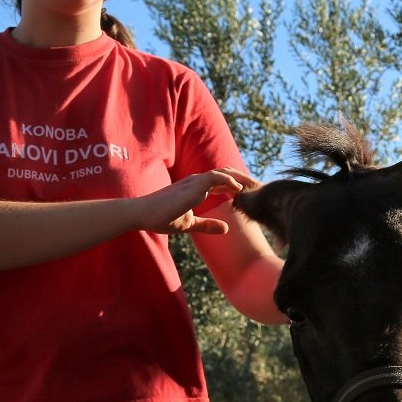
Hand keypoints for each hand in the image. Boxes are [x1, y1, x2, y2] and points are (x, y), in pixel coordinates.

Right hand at [138, 167, 258, 234]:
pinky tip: (238, 190)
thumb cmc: (161, 217)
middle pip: (226, 173)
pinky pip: (215, 177)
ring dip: (240, 178)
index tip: (251, 193)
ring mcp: (195, 182)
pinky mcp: (192, 186)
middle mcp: (197, 181)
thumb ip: (207, 224)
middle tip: (259, 188)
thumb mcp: (189, 224)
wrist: (142, 214)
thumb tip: (227, 229)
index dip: (238, 185)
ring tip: (254, 187)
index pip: (222, 181)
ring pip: (223, 172)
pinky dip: (228, 181)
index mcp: (197, 188)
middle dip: (244, 178)